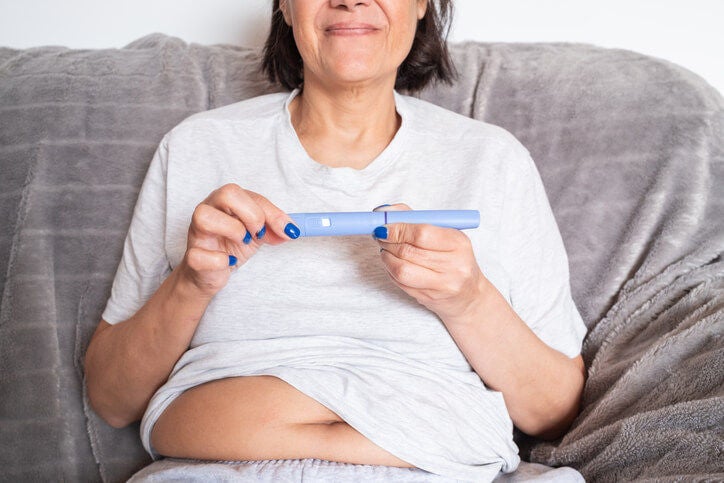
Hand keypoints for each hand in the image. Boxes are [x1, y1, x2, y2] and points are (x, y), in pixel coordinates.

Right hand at [181, 184, 298, 296]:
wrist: (211, 272)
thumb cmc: (232, 245)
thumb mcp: (258, 233)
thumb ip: (275, 227)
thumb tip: (292, 230)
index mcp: (226, 200)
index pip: (250, 195)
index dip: (273, 213)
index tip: (289, 231)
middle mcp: (208, 209)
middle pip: (226, 193)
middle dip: (252, 215)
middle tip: (258, 234)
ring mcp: (196, 232)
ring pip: (204, 217)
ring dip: (233, 231)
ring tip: (243, 242)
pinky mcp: (191, 256)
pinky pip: (199, 255)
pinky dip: (220, 260)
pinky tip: (229, 261)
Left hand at [373, 204, 489, 325]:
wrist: (469, 295)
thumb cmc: (453, 258)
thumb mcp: (443, 233)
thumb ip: (413, 218)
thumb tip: (383, 211)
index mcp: (458, 243)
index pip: (421, 233)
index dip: (397, 229)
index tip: (383, 225)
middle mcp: (453, 265)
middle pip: (408, 251)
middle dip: (387, 242)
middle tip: (380, 235)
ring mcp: (441, 285)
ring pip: (401, 270)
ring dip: (386, 257)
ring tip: (386, 250)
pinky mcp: (428, 298)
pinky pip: (400, 283)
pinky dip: (390, 270)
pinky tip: (393, 264)